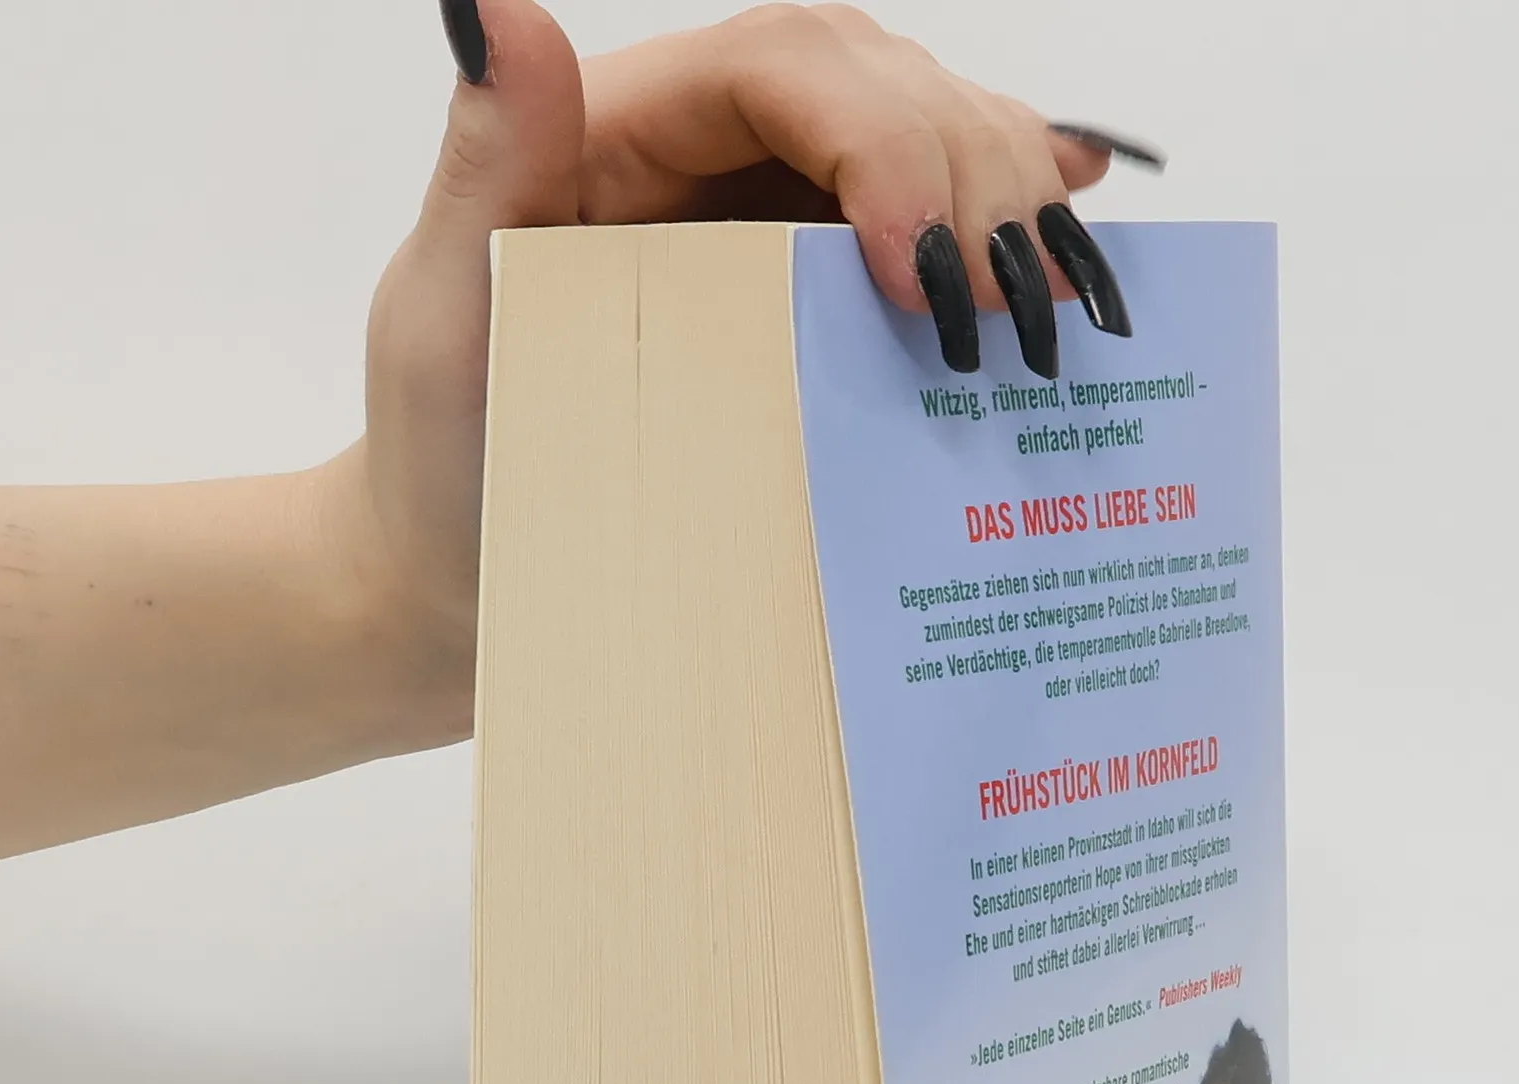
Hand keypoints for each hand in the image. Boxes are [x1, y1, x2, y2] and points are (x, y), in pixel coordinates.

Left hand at [345, 1, 1137, 740]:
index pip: (785, 69)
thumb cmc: (446, 471)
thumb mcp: (442, 327)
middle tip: (1010, 312)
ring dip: (1009, 199)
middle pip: (880, 90)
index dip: (881, 138)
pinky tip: (1076, 217)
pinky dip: (1007, 217)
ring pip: (927, 145)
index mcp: (624, 139)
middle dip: (969, 175)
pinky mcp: (817, 306)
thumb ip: (485, 171)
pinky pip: (930, 232)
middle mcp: (713, 164)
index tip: (921, 268)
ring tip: (1050, 293)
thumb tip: (506, 11)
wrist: (471, 591)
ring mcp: (773, 232)